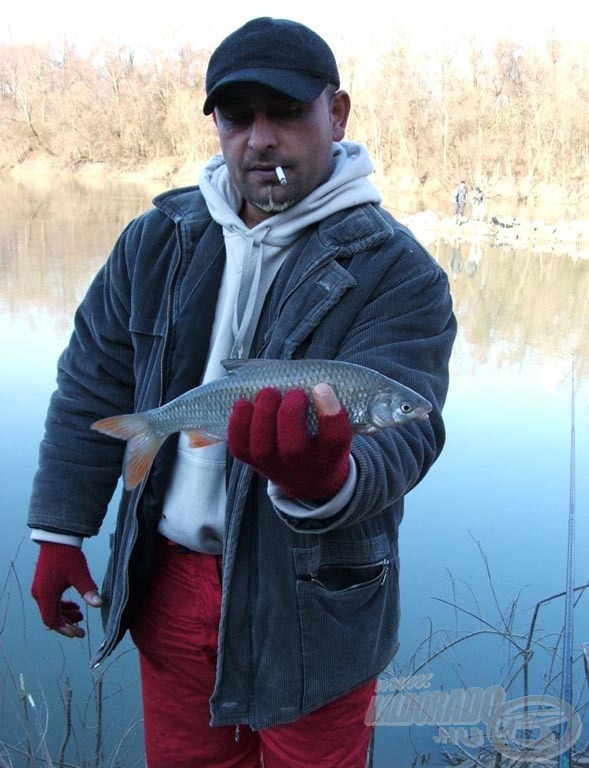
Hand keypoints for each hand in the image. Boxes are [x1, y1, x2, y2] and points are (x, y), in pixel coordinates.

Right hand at [31, 542, 102, 638]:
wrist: (58, 540)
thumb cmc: (68, 556)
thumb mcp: (80, 574)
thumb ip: (88, 590)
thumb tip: (99, 605)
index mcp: (46, 594)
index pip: (52, 620)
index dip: (65, 629)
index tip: (78, 633)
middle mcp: (39, 594)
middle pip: (51, 617)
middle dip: (66, 624)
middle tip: (81, 629)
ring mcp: (40, 590)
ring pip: (51, 610)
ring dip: (65, 615)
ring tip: (80, 615)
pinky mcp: (43, 585)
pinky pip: (50, 602)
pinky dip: (61, 606)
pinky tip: (74, 606)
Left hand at [228, 383, 351, 500]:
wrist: (311, 479)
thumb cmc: (323, 443)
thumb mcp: (335, 429)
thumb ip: (328, 409)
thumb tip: (314, 380)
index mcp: (331, 455)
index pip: (335, 439)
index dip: (330, 413)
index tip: (322, 388)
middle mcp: (303, 467)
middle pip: (293, 448)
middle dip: (289, 413)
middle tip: (294, 392)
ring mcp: (275, 468)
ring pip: (262, 448)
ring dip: (262, 415)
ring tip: (269, 392)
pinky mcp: (253, 465)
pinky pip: (239, 448)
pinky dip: (238, 424)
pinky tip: (245, 403)